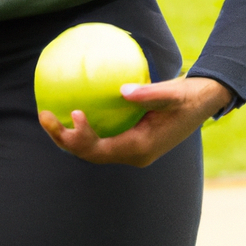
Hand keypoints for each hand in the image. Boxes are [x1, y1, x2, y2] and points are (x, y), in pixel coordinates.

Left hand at [38, 75, 233, 166]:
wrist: (201, 103)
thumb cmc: (188, 96)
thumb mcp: (172, 93)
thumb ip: (149, 94)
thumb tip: (122, 91)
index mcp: (140, 148)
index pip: (102, 150)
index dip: (82, 138)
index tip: (74, 112)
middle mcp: (132, 154)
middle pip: (90, 154)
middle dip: (64, 139)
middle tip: (44, 115)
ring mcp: (129, 149)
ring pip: (91, 150)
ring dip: (67, 136)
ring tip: (45, 115)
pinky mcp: (128, 140)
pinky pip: (98, 139)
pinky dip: (80, 129)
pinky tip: (66, 109)